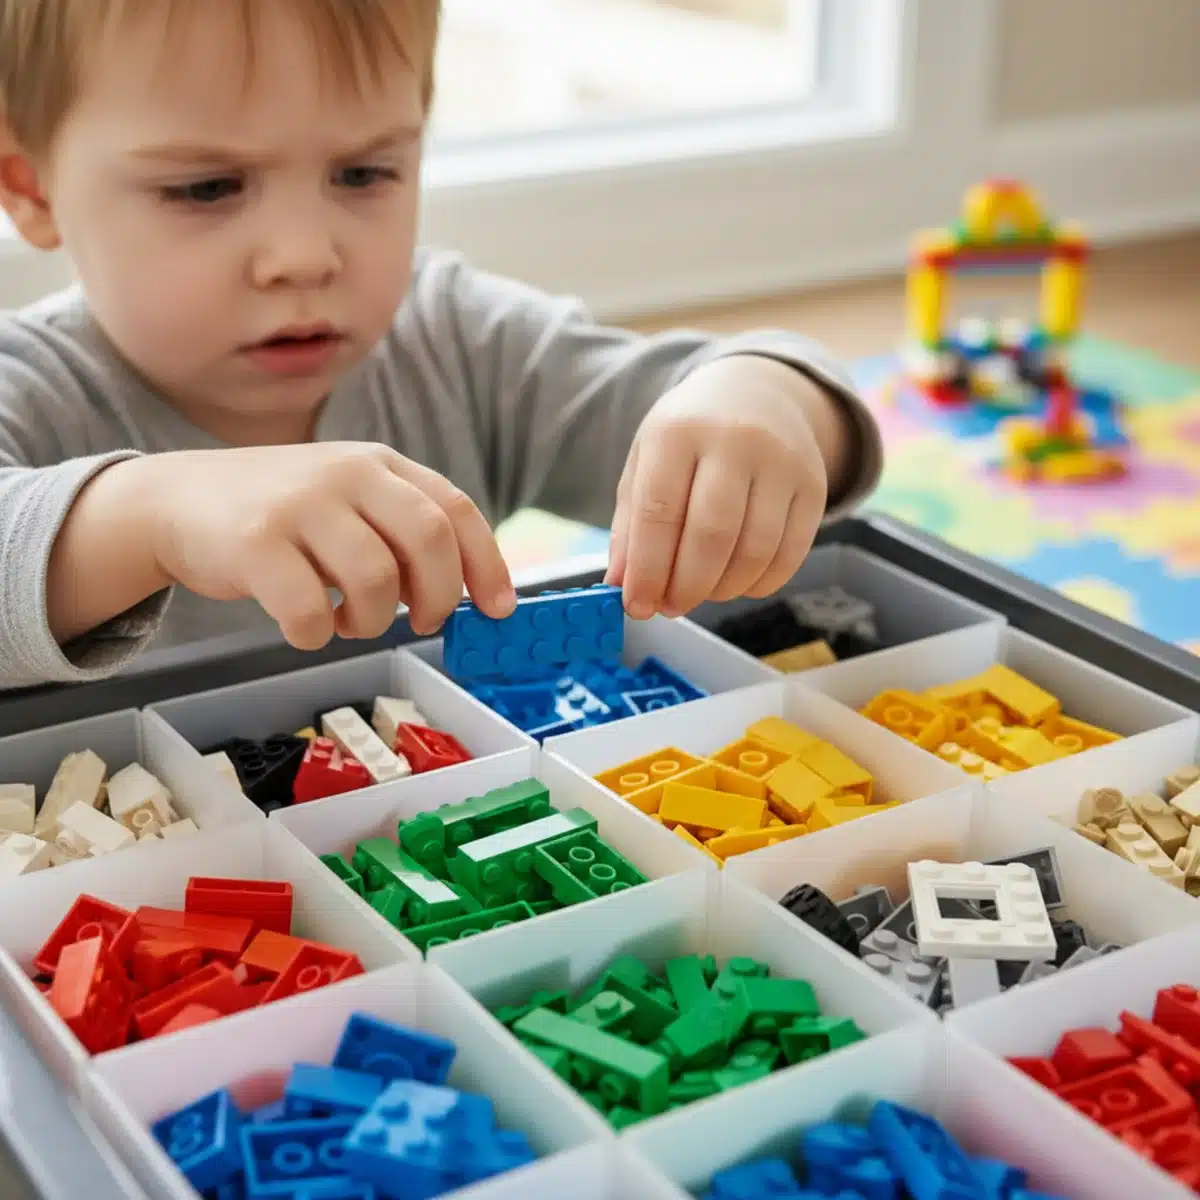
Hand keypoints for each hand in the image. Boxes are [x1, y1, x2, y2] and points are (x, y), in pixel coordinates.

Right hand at [148, 443, 515, 647]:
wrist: (176, 500)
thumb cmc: (281, 514)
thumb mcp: (349, 500)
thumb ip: (403, 532)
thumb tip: (469, 594)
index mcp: (378, 464)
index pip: (455, 509)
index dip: (487, 564)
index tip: (499, 609)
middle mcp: (345, 474)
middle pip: (428, 541)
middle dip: (439, 597)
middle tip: (421, 620)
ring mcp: (299, 505)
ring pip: (376, 581)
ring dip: (372, 622)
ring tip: (349, 620)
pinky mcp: (254, 543)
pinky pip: (310, 611)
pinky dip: (316, 635)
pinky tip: (307, 624)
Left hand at [605, 356, 828, 618]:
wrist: (756, 392)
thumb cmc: (689, 436)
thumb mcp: (646, 462)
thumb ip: (631, 524)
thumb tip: (622, 585)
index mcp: (679, 431)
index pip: (659, 510)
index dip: (648, 569)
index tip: (638, 606)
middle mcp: (735, 440)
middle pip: (712, 534)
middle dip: (687, 585)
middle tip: (670, 607)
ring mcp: (782, 462)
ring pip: (754, 550)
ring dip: (722, 589)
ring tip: (701, 593)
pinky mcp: (814, 486)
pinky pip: (789, 554)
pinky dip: (759, 583)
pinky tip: (736, 583)